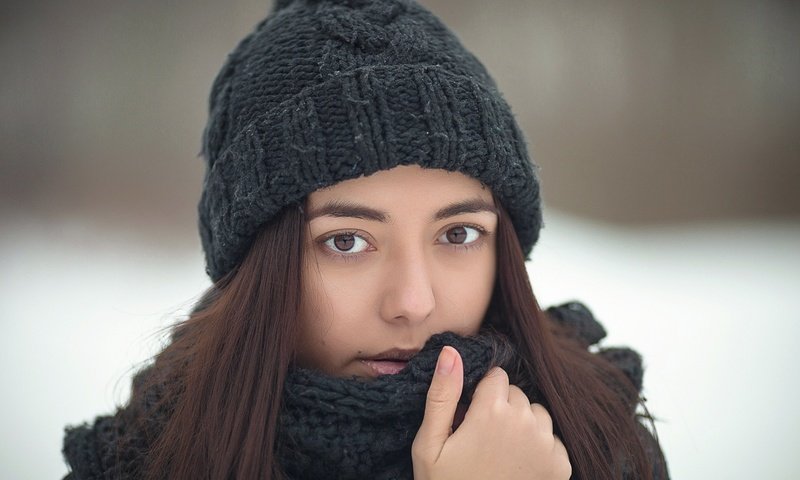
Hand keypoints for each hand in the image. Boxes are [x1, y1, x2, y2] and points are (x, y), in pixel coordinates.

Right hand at [412, 346, 570, 479]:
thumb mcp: (429, 445)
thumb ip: (442, 395)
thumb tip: (451, 351)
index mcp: (493, 411)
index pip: (497, 375)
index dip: (481, 394)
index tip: (470, 417)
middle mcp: (526, 421)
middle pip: (517, 393)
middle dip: (501, 408)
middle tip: (481, 438)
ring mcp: (547, 444)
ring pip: (536, 412)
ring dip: (522, 424)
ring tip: (500, 452)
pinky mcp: (561, 465)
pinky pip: (551, 437)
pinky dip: (538, 446)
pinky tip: (518, 465)